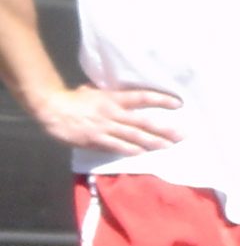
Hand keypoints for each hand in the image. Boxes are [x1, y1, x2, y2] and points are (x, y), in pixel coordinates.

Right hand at [32, 84, 180, 155]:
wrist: (52, 110)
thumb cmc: (74, 99)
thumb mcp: (95, 91)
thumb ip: (111, 95)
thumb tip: (126, 95)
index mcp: (113, 98)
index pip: (142, 97)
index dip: (161, 100)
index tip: (178, 104)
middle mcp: (113, 113)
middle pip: (144, 122)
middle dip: (164, 130)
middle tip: (182, 135)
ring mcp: (105, 128)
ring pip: (134, 137)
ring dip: (153, 143)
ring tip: (168, 147)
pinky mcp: (96, 140)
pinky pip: (117, 147)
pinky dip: (130, 151)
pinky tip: (143, 154)